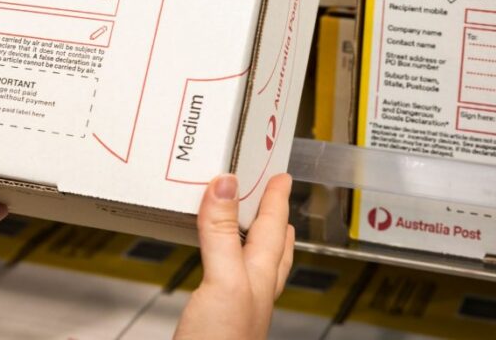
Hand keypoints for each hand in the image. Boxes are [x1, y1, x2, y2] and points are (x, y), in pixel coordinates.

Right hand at [175, 174, 294, 339]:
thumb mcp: (223, 281)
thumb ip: (222, 234)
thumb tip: (225, 186)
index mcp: (258, 277)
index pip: (272, 228)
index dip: (276, 199)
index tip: (281, 174)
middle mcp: (251, 291)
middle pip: (271, 248)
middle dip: (275, 221)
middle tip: (277, 196)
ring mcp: (235, 308)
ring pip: (252, 266)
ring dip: (254, 242)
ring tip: (254, 225)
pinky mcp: (213, 320)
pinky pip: (225, 281)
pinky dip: (224, 263)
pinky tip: (216, 268)